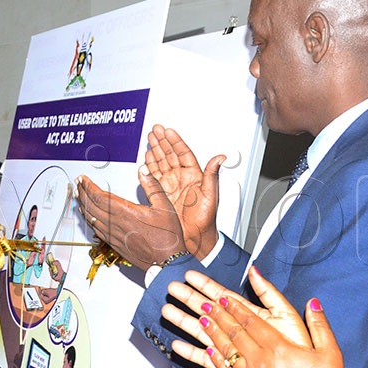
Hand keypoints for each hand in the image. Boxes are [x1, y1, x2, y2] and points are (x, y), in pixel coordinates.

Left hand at [74, 173, 184, 269]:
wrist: (167, 262)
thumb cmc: (168, 237)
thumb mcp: (165, 207)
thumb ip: (153, 186)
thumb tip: (143, 170)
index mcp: (126, 213)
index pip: (100, 197)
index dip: (88, 187)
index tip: (82, 179)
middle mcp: (116, 224)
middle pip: (92, 206)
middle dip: (83, 193)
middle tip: (77, 183)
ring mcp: (114, 235)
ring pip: (91, 218)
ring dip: (83, 206)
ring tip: (79, 196)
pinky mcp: (115, 244)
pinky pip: (97, 230)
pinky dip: (89, 220)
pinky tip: (88, 216)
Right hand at [144, 125, 223, 258]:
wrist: (194, 238)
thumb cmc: (206, 220)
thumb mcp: (211, 195)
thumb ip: (212, 175)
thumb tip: (221, 157)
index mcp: (195, 176)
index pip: (183, 153)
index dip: (175, 141)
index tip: (168, 131)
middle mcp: (182, 179)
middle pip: (170, 155)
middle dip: (162, 141)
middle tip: (155, 129)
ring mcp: (171, 185)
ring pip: (161, 163)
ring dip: (155, 150)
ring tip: (150, 138)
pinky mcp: (162, 194)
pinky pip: (153, 176)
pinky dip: (148, 167)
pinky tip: (146, 159)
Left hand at [162, 267, 344, 367]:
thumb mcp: (330, 354)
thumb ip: (320, 325)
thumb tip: (313, 303)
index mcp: (278, 347)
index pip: (250, 321)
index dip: (235, 307)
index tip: (223, 297)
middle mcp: (259, 359)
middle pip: (233, 331)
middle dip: (218, 314)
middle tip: (205, 301)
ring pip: (225, 348)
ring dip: (211, 332)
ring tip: (201, 319)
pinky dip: (214, 357)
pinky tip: (207, 348)